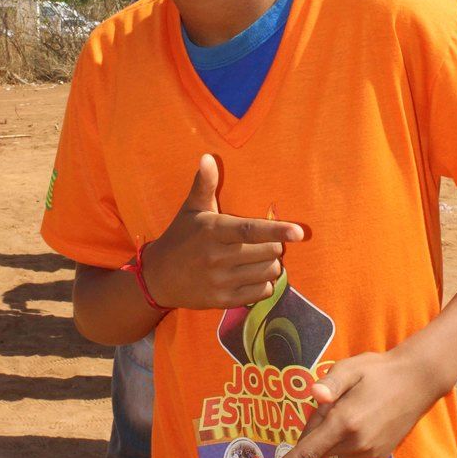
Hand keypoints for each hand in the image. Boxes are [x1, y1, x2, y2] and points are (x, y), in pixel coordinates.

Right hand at [142, 154, 303, 310]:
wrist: (158, 277)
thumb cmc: (181, 237)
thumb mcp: (192, 209)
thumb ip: (205, 184)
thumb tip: (207, 156)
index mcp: (212, 231)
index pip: (250, 231)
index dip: (277, 230)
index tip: (299, 232)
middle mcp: (216, 257)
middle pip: (267, 252)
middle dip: (274, 245)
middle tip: (265, 242)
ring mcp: (220, 281)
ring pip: (267, 272)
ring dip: (271, 264)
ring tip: (259, 258)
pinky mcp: (223, 300)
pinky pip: (261, 292)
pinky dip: (264, 283)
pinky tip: (252, 275)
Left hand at [254, 349, 439, 457]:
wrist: (417, 381)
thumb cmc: (379, 370)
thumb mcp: (350, 368)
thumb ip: (329, 382)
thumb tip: (314, 395)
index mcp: (344, 422)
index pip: (304, 454)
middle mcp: (356, 444)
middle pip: (316, 449)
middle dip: (314, 431)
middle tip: (331, 403)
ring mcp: (368, 454)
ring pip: (331, 453)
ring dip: (329, 437)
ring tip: (351, 408)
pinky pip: (347, 455)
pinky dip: (344, 442)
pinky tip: (360, 419)